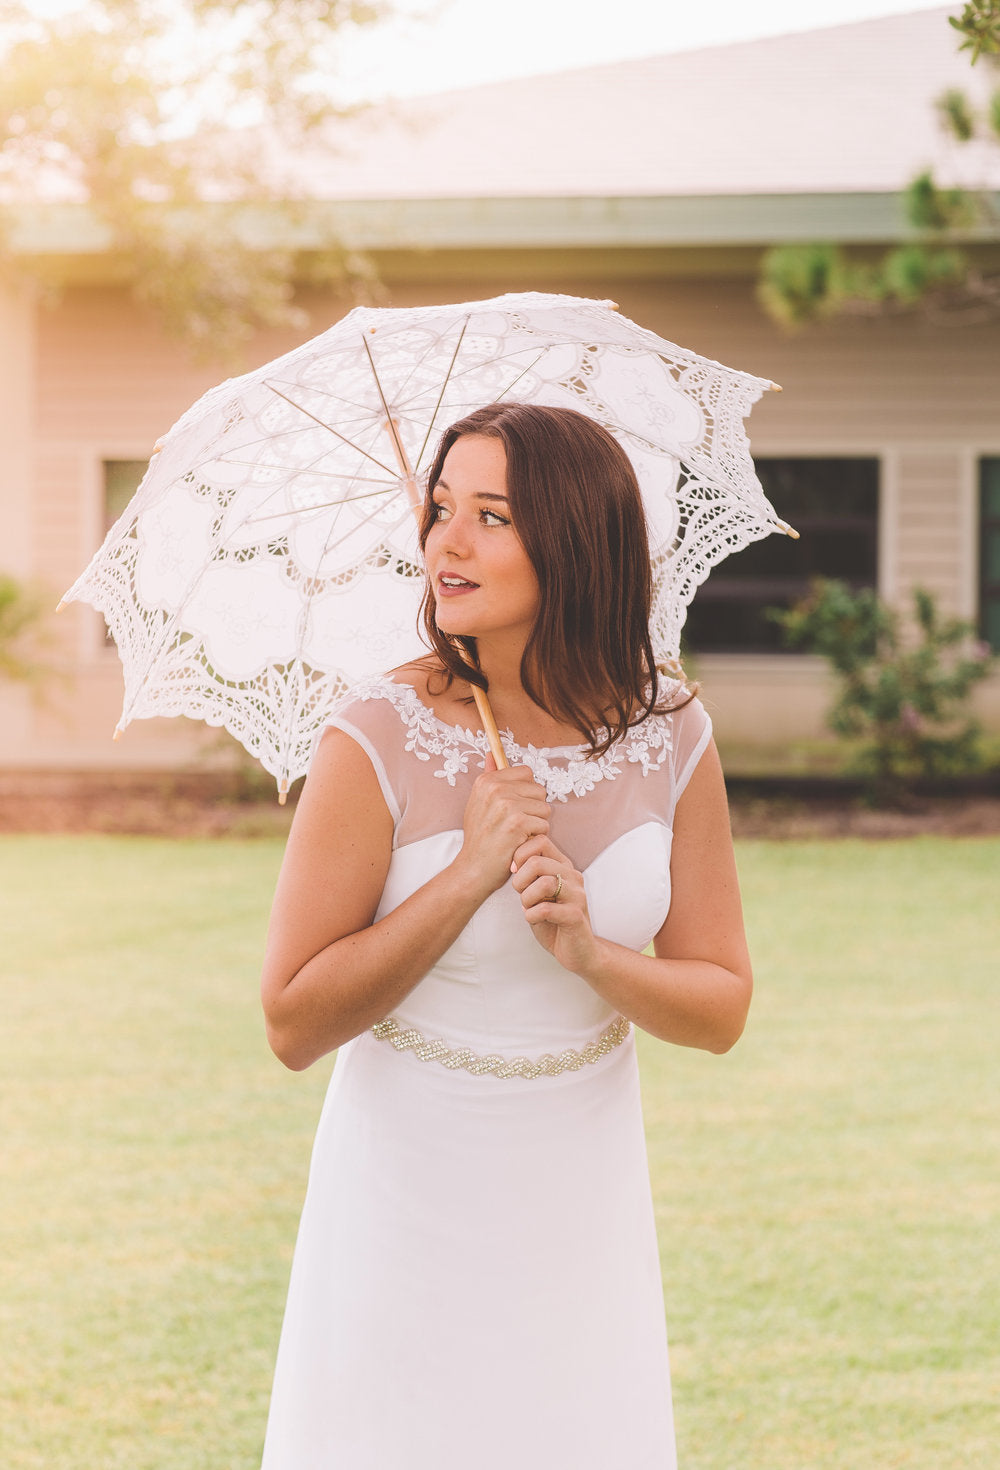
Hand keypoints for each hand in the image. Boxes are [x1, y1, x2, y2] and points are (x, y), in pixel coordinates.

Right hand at [454, 758, 549, 896]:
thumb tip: (492, 754)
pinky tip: (520, 843)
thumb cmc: (479, 838)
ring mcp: (507, 805)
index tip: (514, 808)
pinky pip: (544, 825)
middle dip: (533, 809)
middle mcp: (495, 789)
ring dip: (536, 824)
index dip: (526, 792)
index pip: (527, 773)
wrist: (473, 869)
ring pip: (544, 808)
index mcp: (487, 781)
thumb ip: (489, 776)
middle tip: (515, 825)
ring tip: (517, 834)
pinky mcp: (518, 823)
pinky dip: (536, 837)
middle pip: (539, 790)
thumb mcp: (477, 803)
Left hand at [510, 834, 600, 974]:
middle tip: (521, 895)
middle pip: (537, 861)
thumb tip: (511, 863)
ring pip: (544, 883)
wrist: (578, 951)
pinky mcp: (576, 916)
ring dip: (527, 898)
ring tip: (529, 907)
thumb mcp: (537, 893)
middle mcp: (573, 876)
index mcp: (563, 866)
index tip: (514, 873)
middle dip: (520, 880)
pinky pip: (545, 909)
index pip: (540, 841)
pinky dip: (531, 915)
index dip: (519, 855)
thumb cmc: (553, 921)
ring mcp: (577, 895)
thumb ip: (528, 876)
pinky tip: (533, 919)